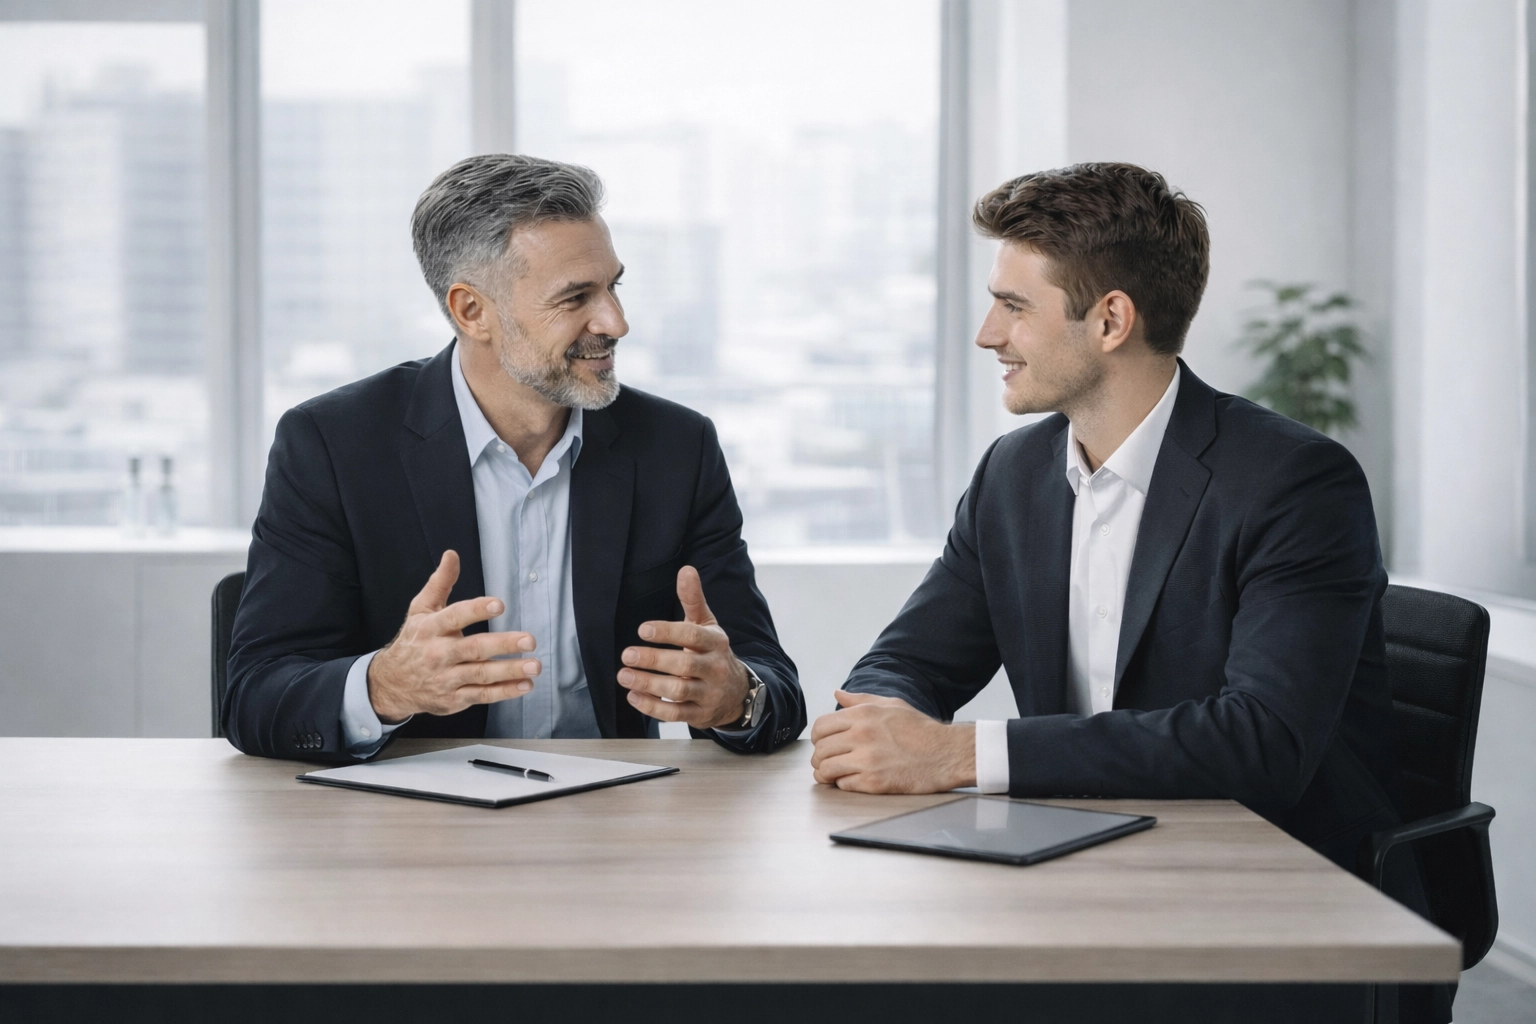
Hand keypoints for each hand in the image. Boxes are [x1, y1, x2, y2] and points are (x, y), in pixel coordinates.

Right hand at [367, 550, 541, 721]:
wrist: (392, 684)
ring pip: (481, 675)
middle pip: (473, 649)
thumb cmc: (414, 641)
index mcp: (431, 629)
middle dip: (503, 644)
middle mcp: (438, 654)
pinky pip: (482, 695)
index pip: (454, 617)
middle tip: (529, 640)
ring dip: (510, 670)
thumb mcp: (420, 610)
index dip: (476, 610)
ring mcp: (447, 678)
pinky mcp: (454, 699)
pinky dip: (505, 692)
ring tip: (534, 666)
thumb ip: (440, 583)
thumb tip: (452, 555)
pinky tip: (525, 685)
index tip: (499, 604)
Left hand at [617, 565, 751, 729]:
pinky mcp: (701, 715)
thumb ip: (693, 599)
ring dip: (649, 684)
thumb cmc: (713, 653)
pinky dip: (652, 707)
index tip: (642, 630)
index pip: (693, 635)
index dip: (668, 632)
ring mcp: (709, 693)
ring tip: (624, 676)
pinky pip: (676, 714)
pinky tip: (634, 696)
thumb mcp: (707, 625)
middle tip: (627, 655)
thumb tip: (686, 570)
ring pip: (679, 690)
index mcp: (715, 643)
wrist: (737, 692)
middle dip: (653, 660)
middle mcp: (715, 668)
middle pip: (684, 664)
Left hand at [810, 690, 975, 792]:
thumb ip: (860, 700)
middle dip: (820, 758)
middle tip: (829, 762)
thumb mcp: (892, 705)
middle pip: (820, 750)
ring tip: (836, 774)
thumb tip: (837, 693)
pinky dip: (844, 784)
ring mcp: (867, 760)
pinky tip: (855, 780)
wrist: (946, 754)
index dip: (818, 738)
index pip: (820, 727)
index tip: (825, 744)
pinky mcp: (874, 783)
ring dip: (827, 774)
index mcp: (863, 715)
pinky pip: (842, 785)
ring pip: (825, 769)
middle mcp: (862, 735)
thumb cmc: (920, 729)